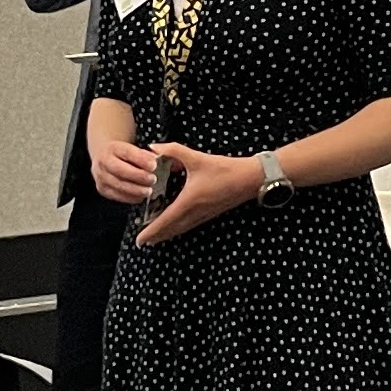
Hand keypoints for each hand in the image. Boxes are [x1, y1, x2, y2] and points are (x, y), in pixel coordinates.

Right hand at [88, 129, 164, 203]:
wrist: (105, 159)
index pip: (127, 152)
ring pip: (118, 185)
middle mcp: (104, 161)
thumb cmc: (123, 155)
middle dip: (139, 176)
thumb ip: (145, 154)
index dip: (141, 159)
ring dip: (136, 190)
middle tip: (152, 180)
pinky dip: (130, 198)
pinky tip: (140, 197)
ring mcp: (101, 176)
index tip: (154, 165)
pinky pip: (117, 196)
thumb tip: (156, 161)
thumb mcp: (133, 149)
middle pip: (121, 170)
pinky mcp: (102, 189)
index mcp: (113, 148)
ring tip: (148, 191)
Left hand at [133, 143, 262, 245]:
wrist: (251, 179)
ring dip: (166, 233)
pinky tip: (175, 225)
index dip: (151, 231)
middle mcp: (195, 212)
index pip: (165, 220)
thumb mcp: (197, 158)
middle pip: (171, 229)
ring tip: (154, 237)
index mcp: (189, 201)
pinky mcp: (209, 213)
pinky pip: (188, 224)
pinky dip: (177, 228)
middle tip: (142, 241)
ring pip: (180, 229)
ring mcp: (203, 215)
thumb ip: (173, 151)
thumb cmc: (225, 169)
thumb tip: (153, 148)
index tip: (139, 240)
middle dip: (156, 236)